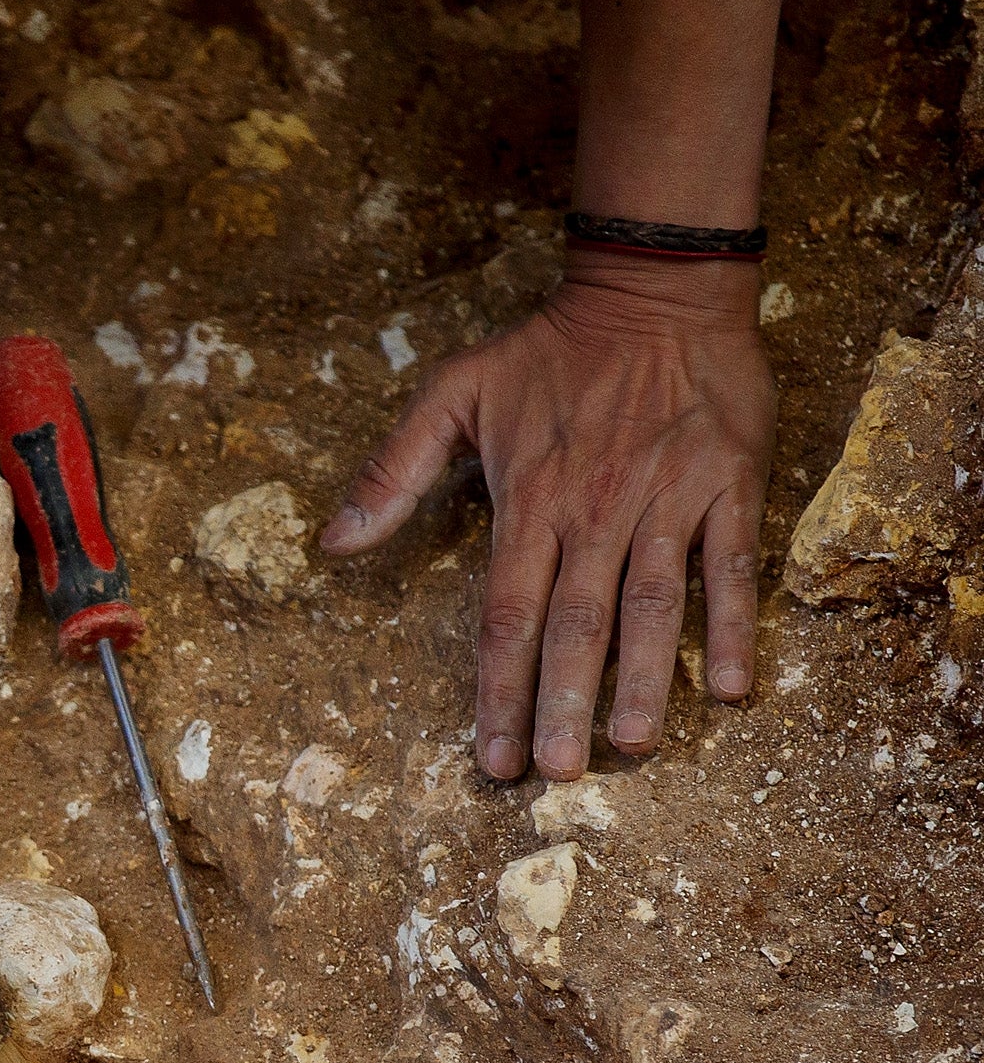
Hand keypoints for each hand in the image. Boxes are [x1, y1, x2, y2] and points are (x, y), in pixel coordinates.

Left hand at [318, 255, 772, 779]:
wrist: (655, 290)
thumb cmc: (547, 349)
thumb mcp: (450, 392)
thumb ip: (391, 471)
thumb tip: (330, 542)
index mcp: (529, 503)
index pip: (505, 615)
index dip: (496, 690)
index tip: (489, 755)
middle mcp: (595, 512)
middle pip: (574, 625)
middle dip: (561, 704)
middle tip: (554, 772)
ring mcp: (665, 501)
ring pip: (650, 606)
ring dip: (644, 680)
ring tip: (634, 746)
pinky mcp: (727, 486)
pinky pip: (731, 566)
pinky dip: (732, 625)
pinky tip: (731, 686)